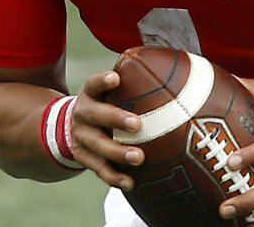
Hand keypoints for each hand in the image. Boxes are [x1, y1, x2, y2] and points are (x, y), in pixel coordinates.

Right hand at [67, 70, 144, 189]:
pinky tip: (130, 182)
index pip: (93, 83)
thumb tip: (180, 70)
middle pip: (95, 115)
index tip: (116, 79)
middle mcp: (82, 114)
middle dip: (115, 119)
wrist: (73, 127)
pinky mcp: (83, 158)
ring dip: (118, 152)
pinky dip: (114, 177)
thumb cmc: (106, 104)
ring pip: (98, 146)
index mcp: (90, 94)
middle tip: (137, 124)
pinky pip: (98, 169)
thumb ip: (133, 84)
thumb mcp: (110, 92)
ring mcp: (81, 137)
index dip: (103, 80)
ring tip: (138, 157)